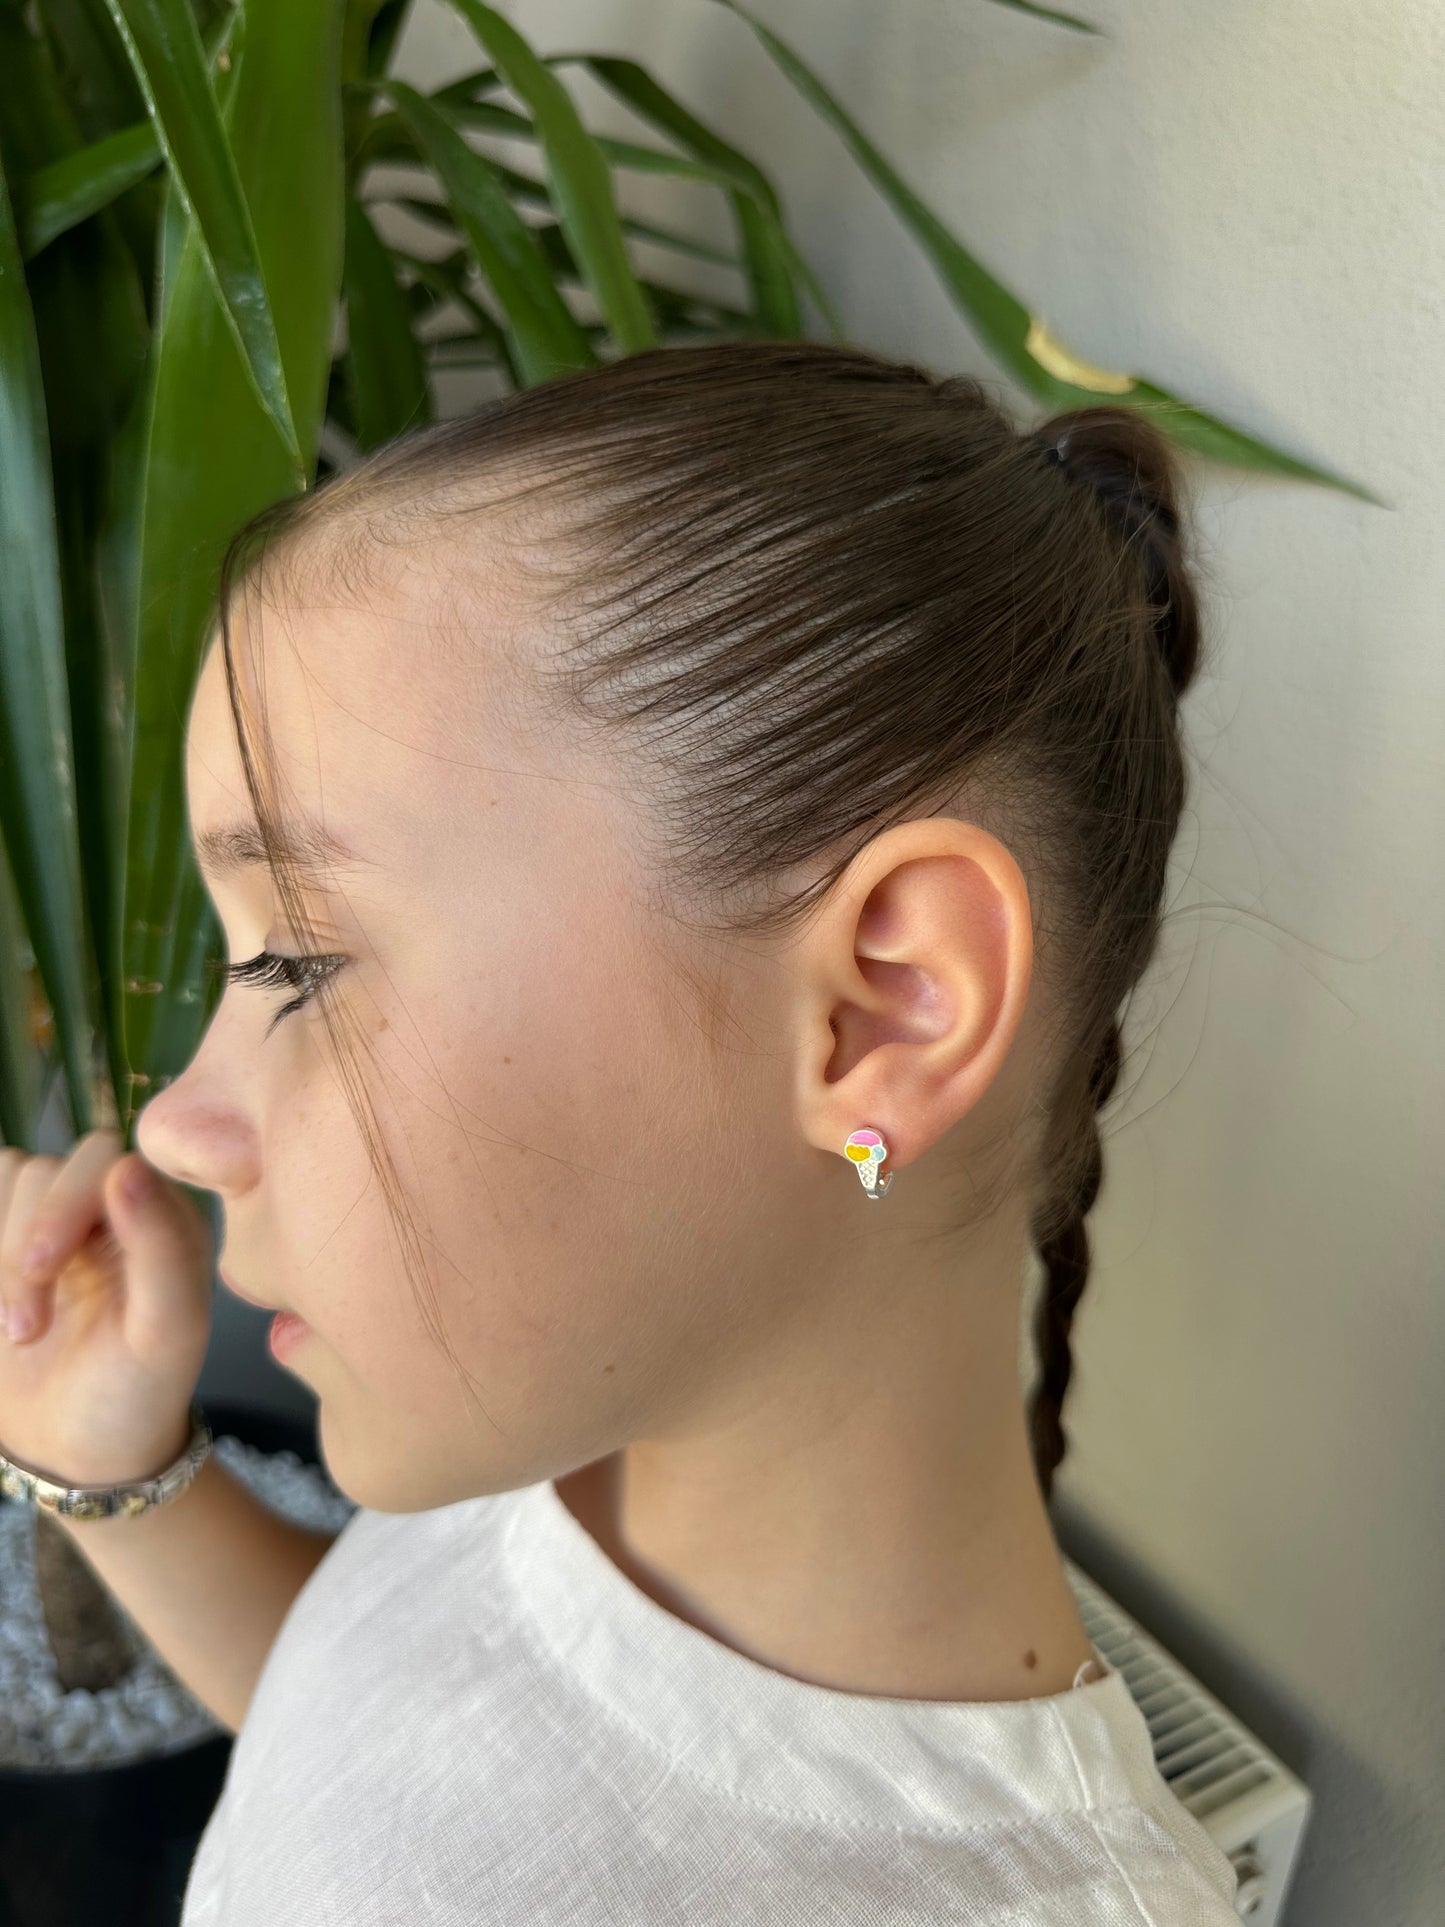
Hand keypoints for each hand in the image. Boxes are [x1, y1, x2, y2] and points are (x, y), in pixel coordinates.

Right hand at [0, 1129, 213, 1489]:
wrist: (78, 1450)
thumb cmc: (136, 1395)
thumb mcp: (167, 1334)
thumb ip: (163, 1249)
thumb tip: (128, 1168)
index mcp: (158, 1216)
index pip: (99, 1159)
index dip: (60, 1205)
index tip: (42, 1269)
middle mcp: (105, 1208)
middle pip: (40, 1171)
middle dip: (22, 1242)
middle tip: (27, 1329)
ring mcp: (49, 1225)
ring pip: (3, 1185)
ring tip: (19, 1332)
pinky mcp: (4, 1247)